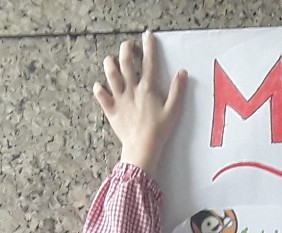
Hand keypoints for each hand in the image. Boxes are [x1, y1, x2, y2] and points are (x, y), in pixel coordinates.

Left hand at [94, 30, 186, 173]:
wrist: (142, 148)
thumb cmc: (159, 131)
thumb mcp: (173, 111)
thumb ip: (178, 91)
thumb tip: (182, 73)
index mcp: (148, 88)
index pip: (149, 62)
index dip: (149, 46)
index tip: (147, 35)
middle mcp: (132, 89)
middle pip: (126, 62)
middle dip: (126, 49)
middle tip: (129, 46)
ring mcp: (120, 99)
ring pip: (111, 75)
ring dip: (109, 64)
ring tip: (111, 60)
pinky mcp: (112, 110)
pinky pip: (102, 96)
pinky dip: (99, 89)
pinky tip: (99, 85)